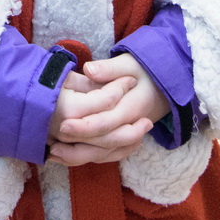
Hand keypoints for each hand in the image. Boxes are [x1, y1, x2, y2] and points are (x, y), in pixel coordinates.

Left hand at [48, 54, 167, 166]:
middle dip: (76, 147)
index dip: (84, 125)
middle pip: (101, 143)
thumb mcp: (130, 63)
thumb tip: (89, 70)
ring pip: (103, 153)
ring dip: (78, 156)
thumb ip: (109, 68)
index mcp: (131, 108)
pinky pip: (106, 154)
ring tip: (53, 154)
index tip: (63, 124)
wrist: (167, 84)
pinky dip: (87, 157)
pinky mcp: (122, 139)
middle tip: (52, 148)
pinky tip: (65, 156)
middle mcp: (128, 127)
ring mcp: (126, 135)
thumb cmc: (145, 70)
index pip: (105, 122)